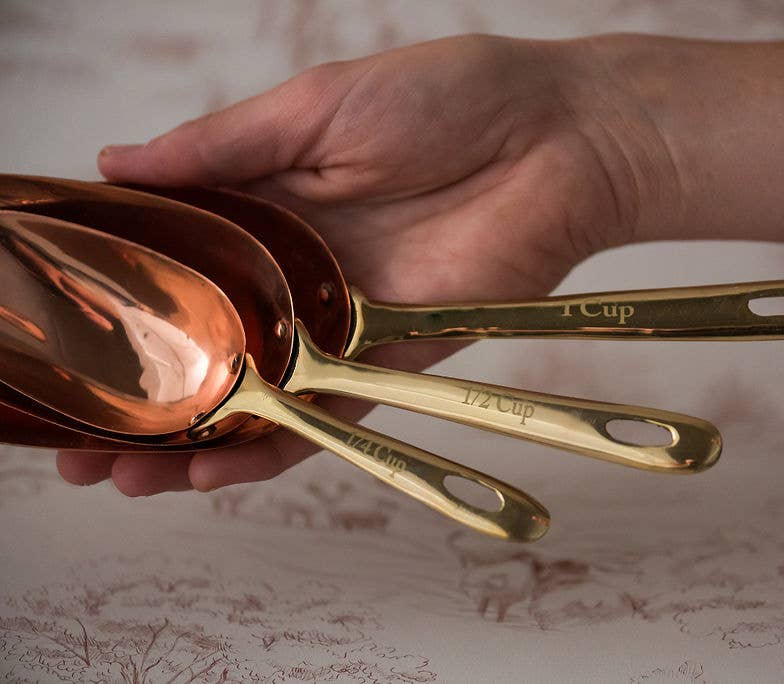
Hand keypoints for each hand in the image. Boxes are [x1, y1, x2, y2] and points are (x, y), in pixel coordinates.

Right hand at [58, 34, 679, 495]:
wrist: (560, 140)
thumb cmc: (449, 98)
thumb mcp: (317, 106)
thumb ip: (223, 148)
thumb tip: (113, 164)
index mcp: (268, 206)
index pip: (171, 267)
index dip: (113, 306)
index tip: (55, 343)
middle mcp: (295, 273)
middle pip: (203, 346)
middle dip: (140, 394)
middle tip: (72, 439)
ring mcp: (342, 322)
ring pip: (254, 395)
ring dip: (188, 439)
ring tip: (117, 472)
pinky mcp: (395, 360)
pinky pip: (328, 416)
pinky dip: (270, 448)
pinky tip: (208, 473)